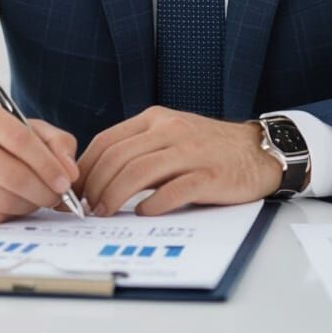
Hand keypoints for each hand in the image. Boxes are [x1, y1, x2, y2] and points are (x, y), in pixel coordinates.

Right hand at [0, 102, 79, 222]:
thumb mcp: (27, 128)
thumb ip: (56, 143)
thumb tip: (70, 173)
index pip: (21, 140)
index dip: (47, 165)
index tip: (66, 182)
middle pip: (12, 174)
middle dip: (42, 191)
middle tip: (57, 197)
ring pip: (1, 200)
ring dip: (29, 205)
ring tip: (38, 199)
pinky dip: (10, 215)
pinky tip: (15, 204)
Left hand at [76, 106, 282, 216]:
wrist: (256, 151)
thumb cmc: (208, 148)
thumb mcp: (170, 135)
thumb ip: (139, 149)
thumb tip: (97, 177)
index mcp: (156, 119)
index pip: (107, 140)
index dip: (85, 168)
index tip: (76, 190)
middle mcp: (170, 130)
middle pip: (118, 157)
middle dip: (95, 186)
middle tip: (87, 208)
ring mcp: (190, 152)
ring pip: (138, 172)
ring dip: (114, 196)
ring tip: (105, 213)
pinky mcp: (208, 176)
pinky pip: (172, 190)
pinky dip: (152, 204)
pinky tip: (143, 212)